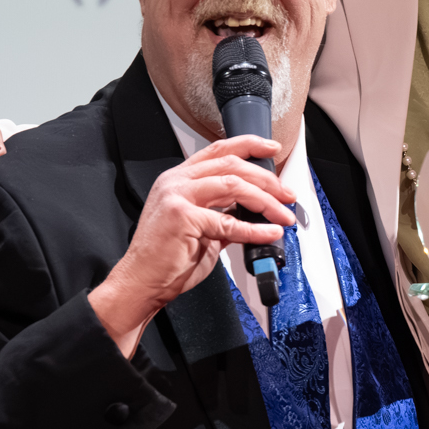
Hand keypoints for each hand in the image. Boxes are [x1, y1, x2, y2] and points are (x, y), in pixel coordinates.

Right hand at [88, 136, 294, 356]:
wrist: (141, 282)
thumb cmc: (167, 259)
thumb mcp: (200, 228)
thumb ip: (223, 213)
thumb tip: (255, 211)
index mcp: (179, 179)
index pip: (218, 150)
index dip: (248, 145)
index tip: (272, 148)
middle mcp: (176, 182)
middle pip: (231, 165)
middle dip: (267, 178)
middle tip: (287, 195)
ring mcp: (177, 197)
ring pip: (233, 185)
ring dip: (266, 201)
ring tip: (284, 215)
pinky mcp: (183, 218)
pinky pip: (229, 221)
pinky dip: (255, 229)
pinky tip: (270, 233)